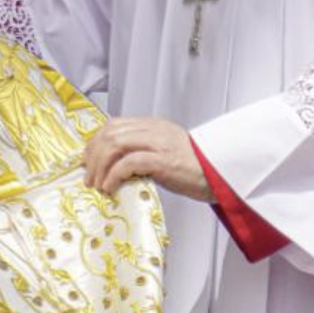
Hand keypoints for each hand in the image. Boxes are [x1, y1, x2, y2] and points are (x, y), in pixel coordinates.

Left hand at [83, 117, 214, 202]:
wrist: (224, 176)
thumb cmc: (196, 169)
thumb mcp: (166, 152)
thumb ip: (143, 152)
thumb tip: (114, 166)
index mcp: (153, 126)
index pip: (114, 125)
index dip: (96, 141)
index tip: (88, 160)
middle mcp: (154, 130)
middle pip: (110, 134)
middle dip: (93, 155)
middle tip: (88, 175)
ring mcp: (159, 144)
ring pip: (115, 144)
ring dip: (100, 166)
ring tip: (97, 184)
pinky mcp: (164, 160)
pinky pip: (129, 163)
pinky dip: (113, 175)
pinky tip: (110, 187)